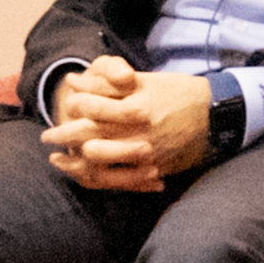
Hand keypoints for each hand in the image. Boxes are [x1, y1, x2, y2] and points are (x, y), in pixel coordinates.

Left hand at [45, 57, 213, 191]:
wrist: (216, 116)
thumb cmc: (179, 92)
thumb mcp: (146, 81)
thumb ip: (109, 83)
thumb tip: (76, 82)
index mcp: (137, 109)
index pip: (92, 109)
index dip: (74, 105)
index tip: (66, 102)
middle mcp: (139, 136)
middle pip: (89, 139)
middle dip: (63, 137)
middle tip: (47, 136)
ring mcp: (146, 157)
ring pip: (99, 166)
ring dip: (73, 163)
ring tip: (59, 158)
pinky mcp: (153, 171)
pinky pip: (117, 181)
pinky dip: (96, 178)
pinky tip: (83, 172)